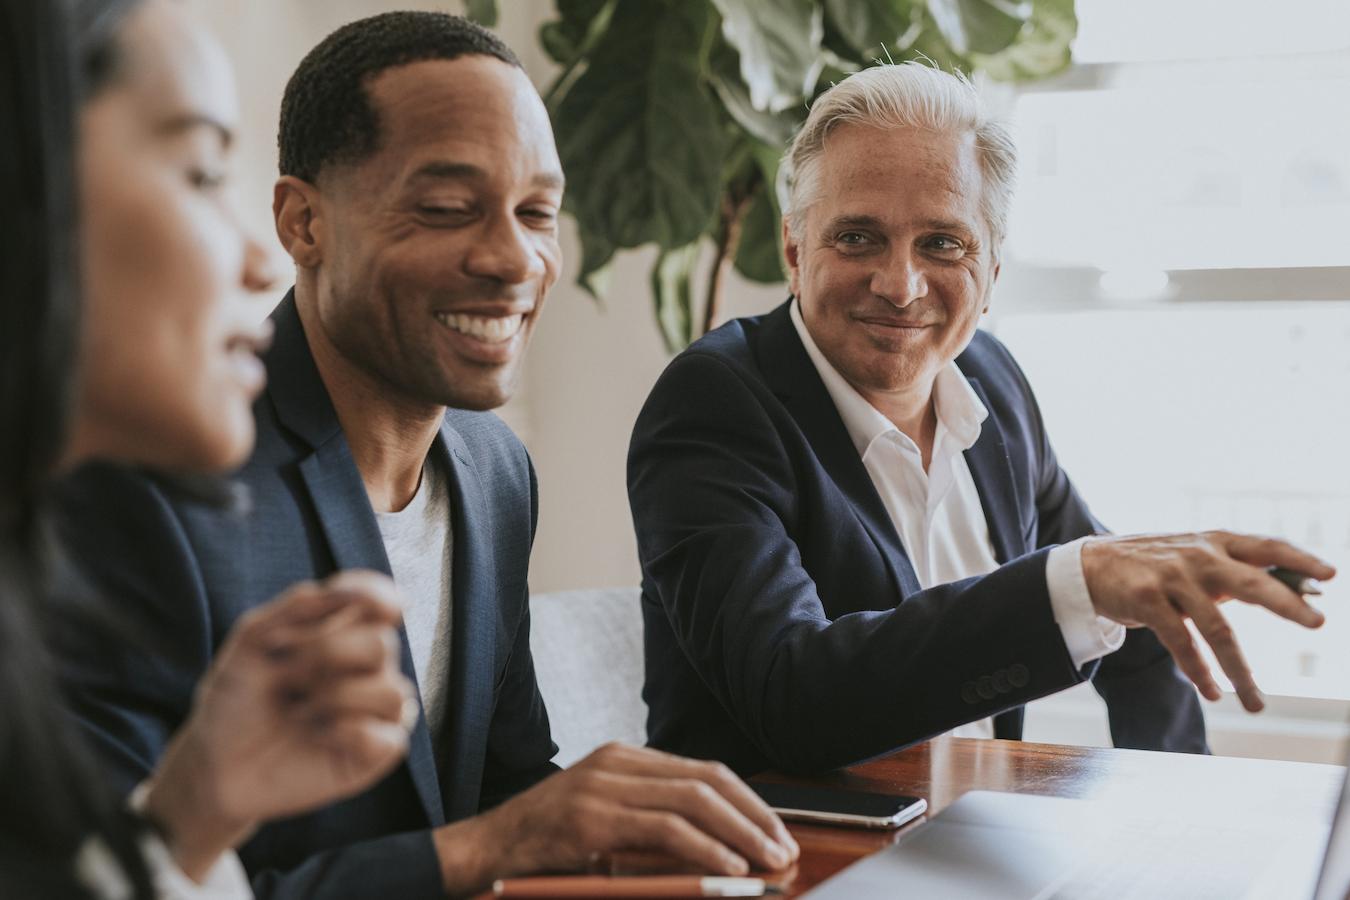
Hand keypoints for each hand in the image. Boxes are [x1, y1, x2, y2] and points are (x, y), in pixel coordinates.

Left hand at [144, 570, 413, 878]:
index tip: (345, 597)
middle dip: (327, 652)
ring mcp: (374, 712)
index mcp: (344, 634)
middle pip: (382, 643)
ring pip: (391, 691)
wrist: (214, 762)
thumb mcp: (252, 640)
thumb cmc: (236, 699)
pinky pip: (391, 737)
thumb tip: (343, 592)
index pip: (382, 602)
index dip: (374, 593)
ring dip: (334, 698)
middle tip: (285, 672)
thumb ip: (297, 607)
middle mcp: (367, 669)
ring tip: (297, 712)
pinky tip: (316, 736)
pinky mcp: (374, 754)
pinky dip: (348, 733)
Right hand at [432, 743, 799, 896]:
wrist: (484, 851)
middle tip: (784, 847)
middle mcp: (616, 762)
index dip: (747, 802)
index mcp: (623, 758)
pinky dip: (705, 848)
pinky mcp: (592, 817)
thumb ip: (653, 822)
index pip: (703, 771)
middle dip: (753, 816)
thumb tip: (722, 846)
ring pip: (693, 800)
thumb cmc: (548, 846)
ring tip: (767, 860)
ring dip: (740, 833)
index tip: (776, 830)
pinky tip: (729, 868)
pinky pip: (664, 828)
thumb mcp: (606, 822)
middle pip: (706, 780)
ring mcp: (603, 785)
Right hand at [1081, 531, 1334, 711]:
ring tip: (1255, 701)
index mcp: (1215, 542)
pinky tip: (1212, 690)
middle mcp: (1197, 556)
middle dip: (1286, 603)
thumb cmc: (1156, 565)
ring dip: (1239, 669)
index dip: (1299, 559)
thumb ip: (1237, 572)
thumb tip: (1297, 595)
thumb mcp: (1197, 558)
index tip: (1330, 575)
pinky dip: (1199, 671)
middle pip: (1249, 581)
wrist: (1093, 564)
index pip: (1266, 546)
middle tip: (1318, 623)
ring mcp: (1171, 578)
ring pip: (1216, 627)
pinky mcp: (1146, 600)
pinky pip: (1180, 642)